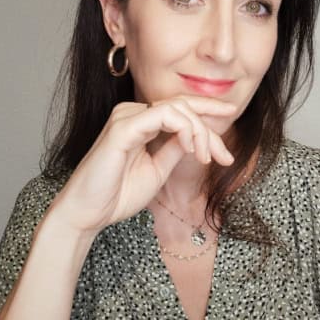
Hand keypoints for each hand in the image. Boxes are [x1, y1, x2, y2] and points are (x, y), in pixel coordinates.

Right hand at [46, 96, 236, 236]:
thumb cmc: (118, 194)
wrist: (87, 214)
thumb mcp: (158, 169)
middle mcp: (133, 113)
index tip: (232, 116)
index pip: (180, 108)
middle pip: (183, 106)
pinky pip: (163, 116)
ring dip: (200, 131)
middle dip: (210, 127)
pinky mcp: (123, 127)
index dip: (208, 110)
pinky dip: (185, 130)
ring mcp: (127, 117)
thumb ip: (175, 149)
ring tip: (208, 158)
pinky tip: (194, 150)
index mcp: (140, 121)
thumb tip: (196, 136)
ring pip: (177, 108)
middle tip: (225, 156)